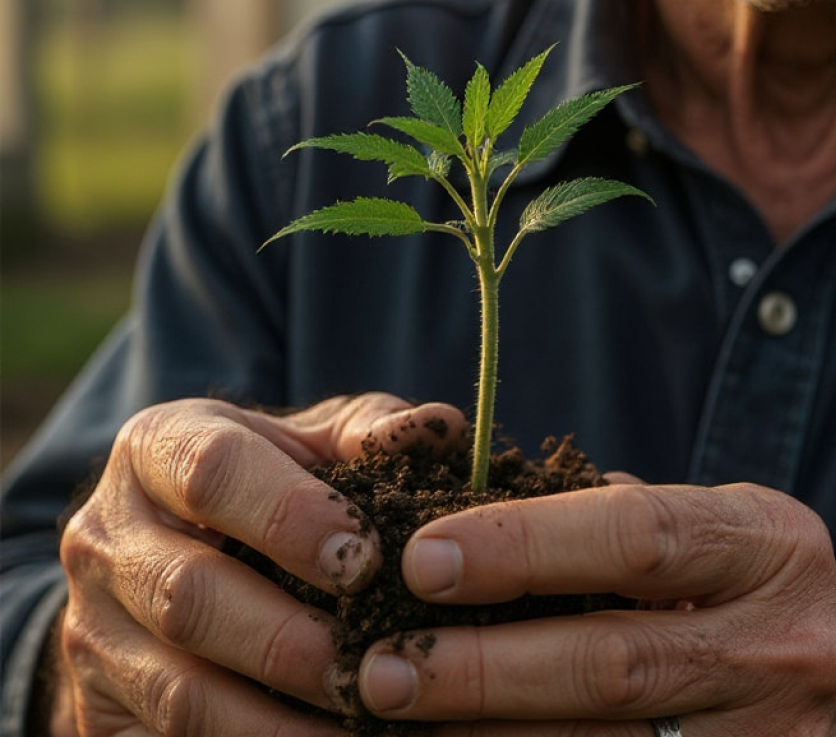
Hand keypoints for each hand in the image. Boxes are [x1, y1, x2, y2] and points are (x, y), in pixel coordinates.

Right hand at [53, 392, 463, 736]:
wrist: (180, 540)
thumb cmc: (269, 477)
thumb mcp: (312, 440)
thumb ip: (370, 432)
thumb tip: (443, 428)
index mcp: (159, 446)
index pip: (213, 473)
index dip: (291, 517)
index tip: (367, 560)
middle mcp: (109, 534)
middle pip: (190, 595)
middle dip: (292, 638)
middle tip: (380, 662)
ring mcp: (93, 626)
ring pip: (180, 690)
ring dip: (279, 724)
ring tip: (367, 726)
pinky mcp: (99, 702)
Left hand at [357, 482, 835, 735]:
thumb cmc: (759, 588)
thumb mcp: (717, 529)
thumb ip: (620, 521)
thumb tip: (484, 512)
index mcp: (763, 545)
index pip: (633, 538)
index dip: (522, 546)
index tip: (424, 557)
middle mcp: (779, 644)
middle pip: (612, 662)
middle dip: (484, 669)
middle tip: (381, 664)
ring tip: (397, 718)